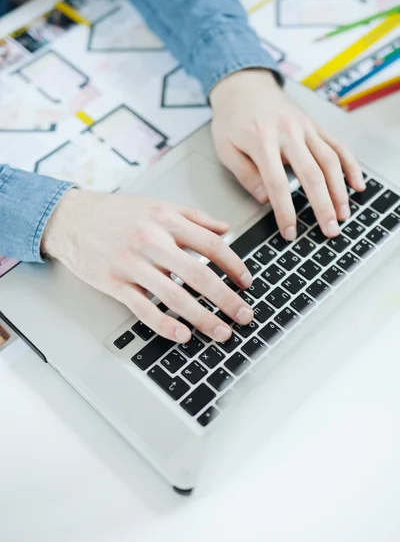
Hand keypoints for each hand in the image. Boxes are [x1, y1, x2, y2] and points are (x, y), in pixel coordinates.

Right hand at [42, 191, 253, 342]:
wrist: (70, 218)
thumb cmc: (115, 212)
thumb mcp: (157, 205)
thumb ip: (193, 216)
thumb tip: (225, 228)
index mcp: (166, 221)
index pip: (211, 246)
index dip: (234, 266)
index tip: (247, 282)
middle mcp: (152, 242)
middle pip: (199, 275)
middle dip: (226, 299)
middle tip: (245, 316)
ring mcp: (132, 264)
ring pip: (174, 296)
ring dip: (202, 318)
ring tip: (222, 332)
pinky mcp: (115, 284)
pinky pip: (143, 309)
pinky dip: (164, 325)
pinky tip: (183, 335)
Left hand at [210, 69, 365, 240]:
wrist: (244, 86)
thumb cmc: (233, 119)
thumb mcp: (226, 149)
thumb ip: (245, 175)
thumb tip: (265, 199)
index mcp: (262, 141)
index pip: (277, 184)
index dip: (285, 211)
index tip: (290, 232)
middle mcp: (288, 133)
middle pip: (311, 174)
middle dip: (322, 206)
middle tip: (329, 229)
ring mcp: (305, 128)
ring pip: (329, 161)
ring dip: (339, 191)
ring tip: (343, 214)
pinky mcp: (315, 125)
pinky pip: (338, 146)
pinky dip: (350, 166)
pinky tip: (356, 185)